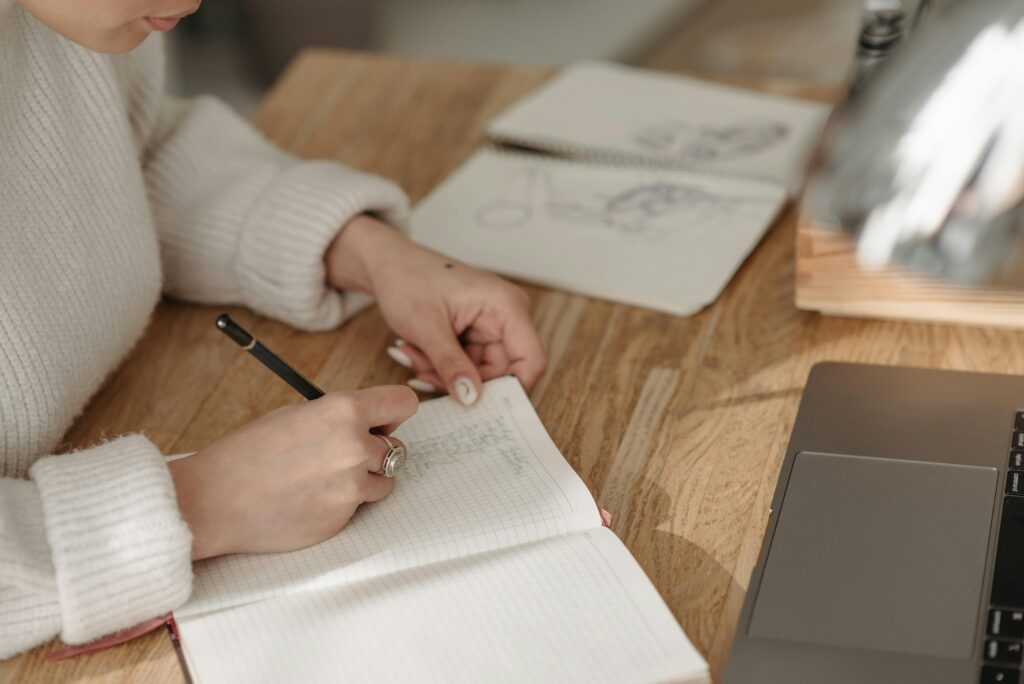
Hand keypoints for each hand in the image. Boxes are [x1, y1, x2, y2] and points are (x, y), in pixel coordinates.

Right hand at [169, 385, 417, 559]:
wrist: (213, 501)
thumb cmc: (247, 453)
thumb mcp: (296, 415)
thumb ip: (339, 417)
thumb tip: (372, 423)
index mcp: (344, 411)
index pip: (404, 402)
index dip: (394, 412)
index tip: (384, 420)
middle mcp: (356, 448)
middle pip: (398, 447)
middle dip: (376, 449)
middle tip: (343, 452)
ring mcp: (352, 488)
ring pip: (385, 481)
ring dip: (364, 479)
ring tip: (324, 477)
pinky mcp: (343, 519)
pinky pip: (359, 507)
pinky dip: (343, 503)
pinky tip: (310, 498)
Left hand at [326, 215, 547, 403]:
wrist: (388, 263)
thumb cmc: (408, 278)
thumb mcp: (427, 327)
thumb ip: (451, 366)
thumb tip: (472, 400)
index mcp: (506, 306)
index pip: (531, 361)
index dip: (511, 389)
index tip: (478, 405)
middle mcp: (506, 316)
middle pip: (501, 372)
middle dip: (461, 380)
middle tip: (424, 374)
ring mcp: (490, 326)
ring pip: (478, 373)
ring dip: (444, 373)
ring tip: (414, 353)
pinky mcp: (475, 334)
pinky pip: (465, 365)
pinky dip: (440, 366)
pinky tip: (417, 351)